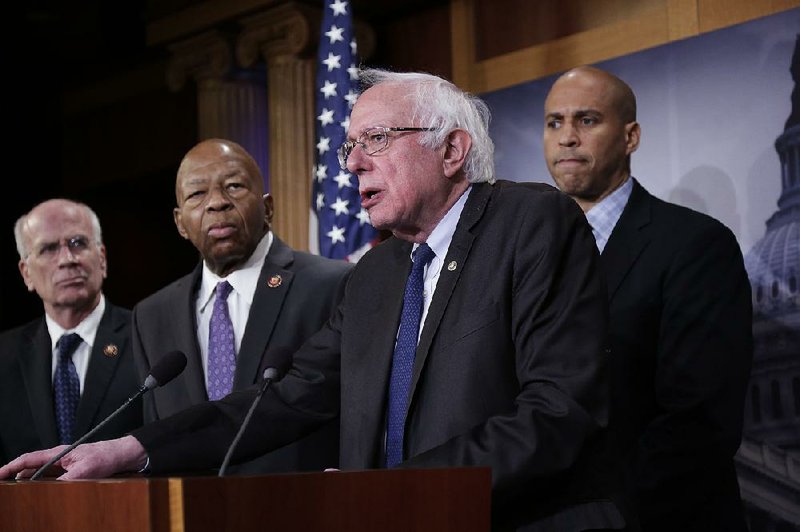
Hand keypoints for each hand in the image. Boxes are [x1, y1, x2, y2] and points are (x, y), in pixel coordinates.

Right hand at [0, 436, 147, 480]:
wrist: (123, 455)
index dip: (10, 467)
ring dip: (30, 483)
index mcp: (58, 453)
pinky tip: (42, 494)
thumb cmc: (106, 456)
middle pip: (31, 469)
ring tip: (20, 494)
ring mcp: (65, 465)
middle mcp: (59, 459)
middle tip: (7, 490)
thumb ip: (68, 480)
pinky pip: (52, 480)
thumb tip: (55, 489)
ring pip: (40, 475)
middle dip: (17, 478)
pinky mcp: (72, 472)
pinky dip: (44, 486)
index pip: (28, 459)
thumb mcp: (86, 469)